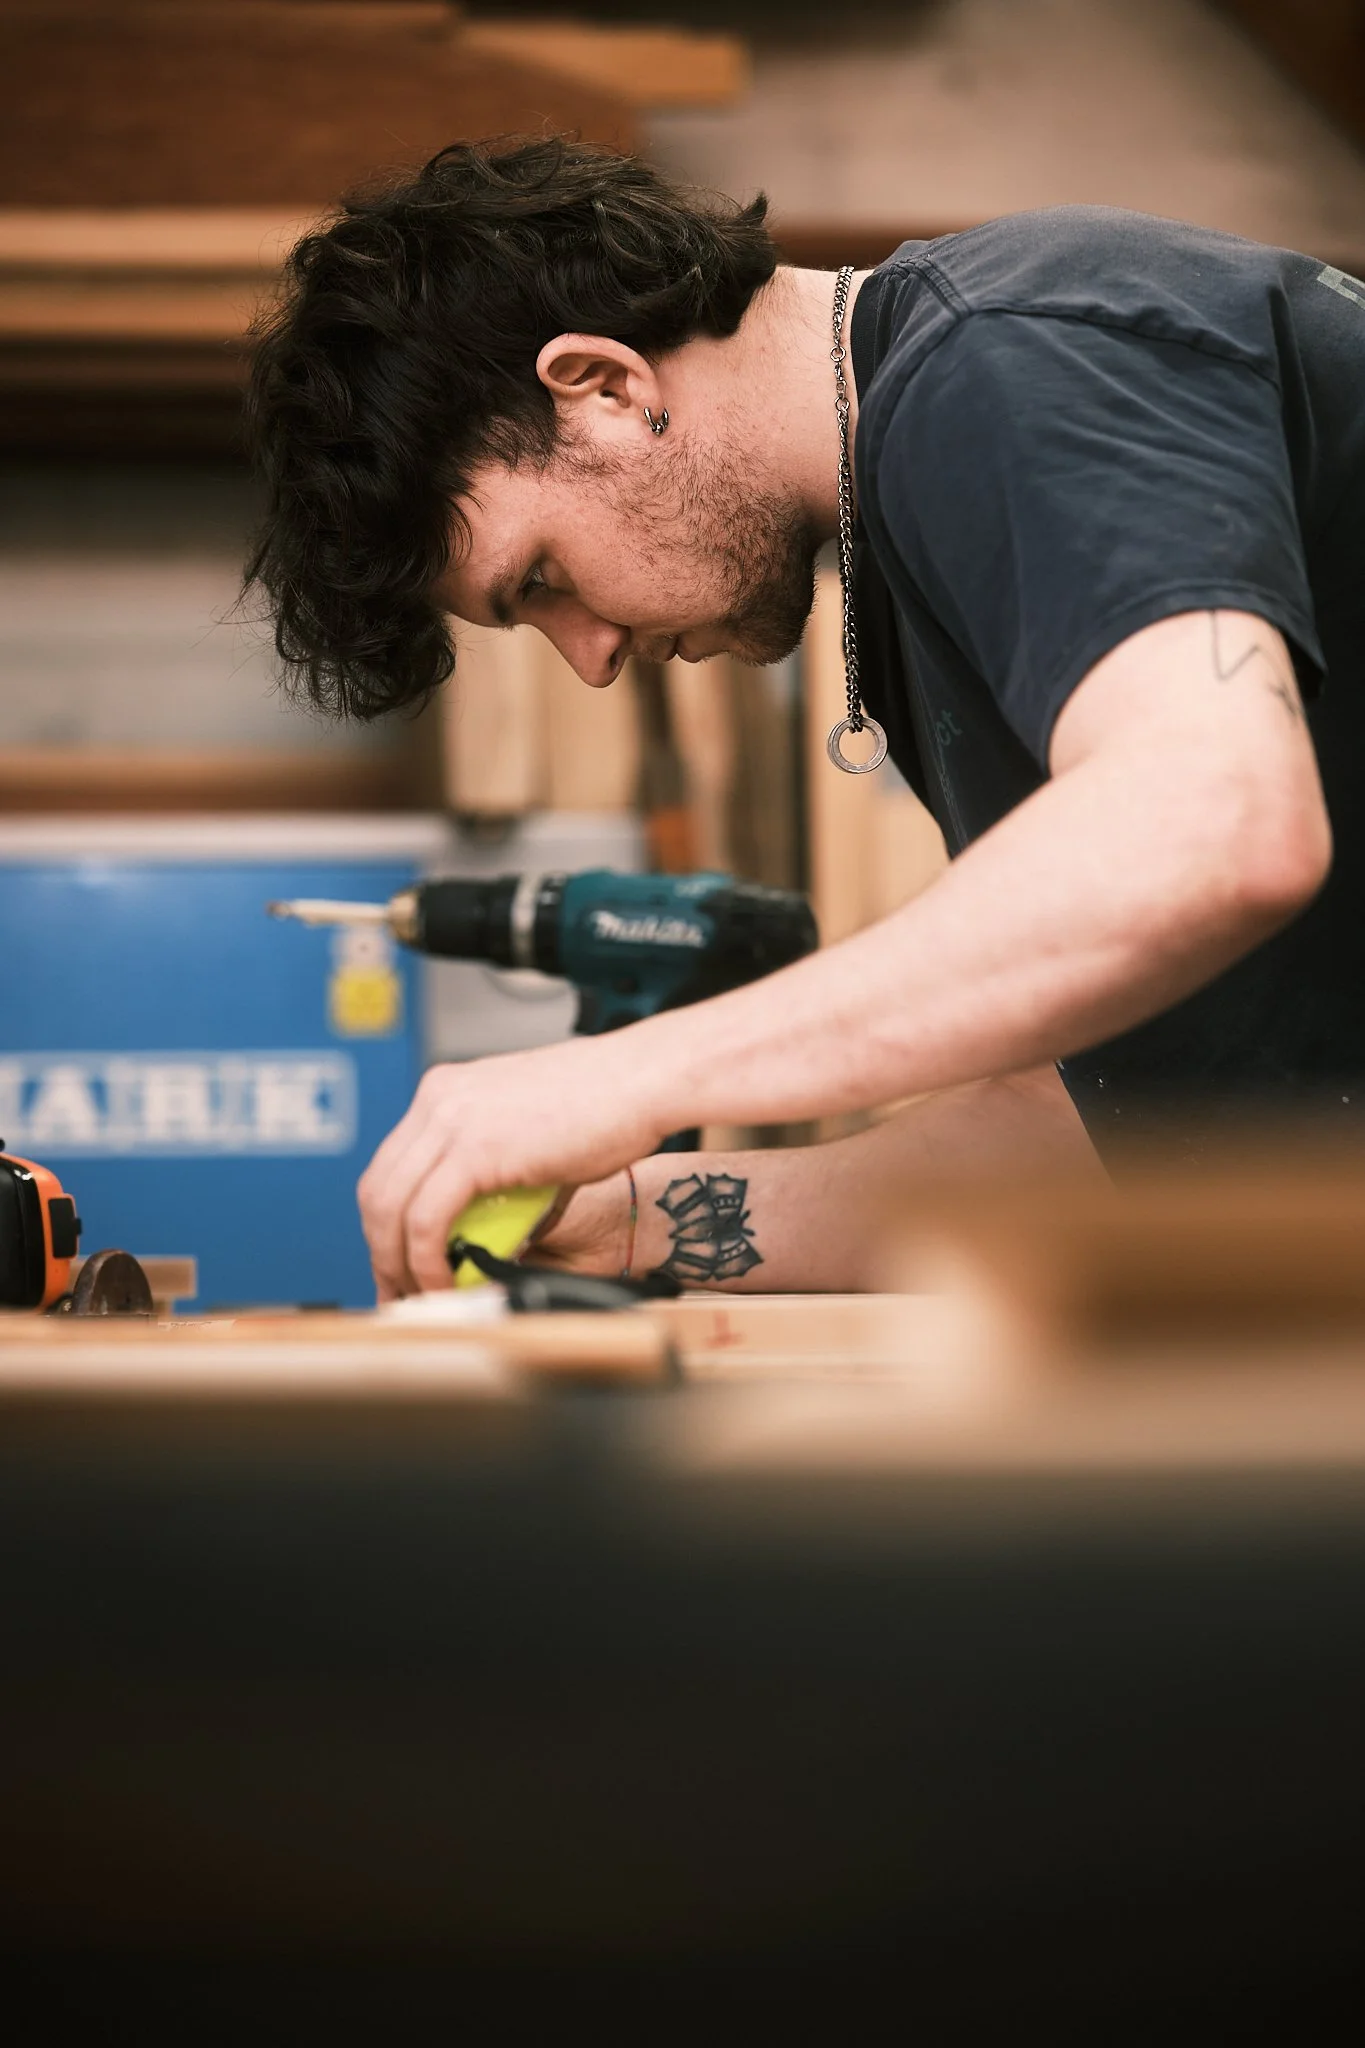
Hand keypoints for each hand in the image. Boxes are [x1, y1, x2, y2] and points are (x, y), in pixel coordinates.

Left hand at [357, 1034, 663, 1298]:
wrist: (644, 1081)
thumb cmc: (607, 1104)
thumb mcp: (528, 1135)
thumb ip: (497, 1170)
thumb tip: (483, 1228)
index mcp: (446, 1091)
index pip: (391, 1165)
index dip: (387, 1222)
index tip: (398, 1261)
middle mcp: (438, 1099)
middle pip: (377, 1188)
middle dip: (382, 1250)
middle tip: (399, 1291)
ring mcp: (451, 1120)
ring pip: (390, 1207)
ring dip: (399, 1262)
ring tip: (423, 1296)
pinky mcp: (473, 1149)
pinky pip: (425, 1220)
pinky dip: (426, 1261)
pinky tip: (445, 1283)